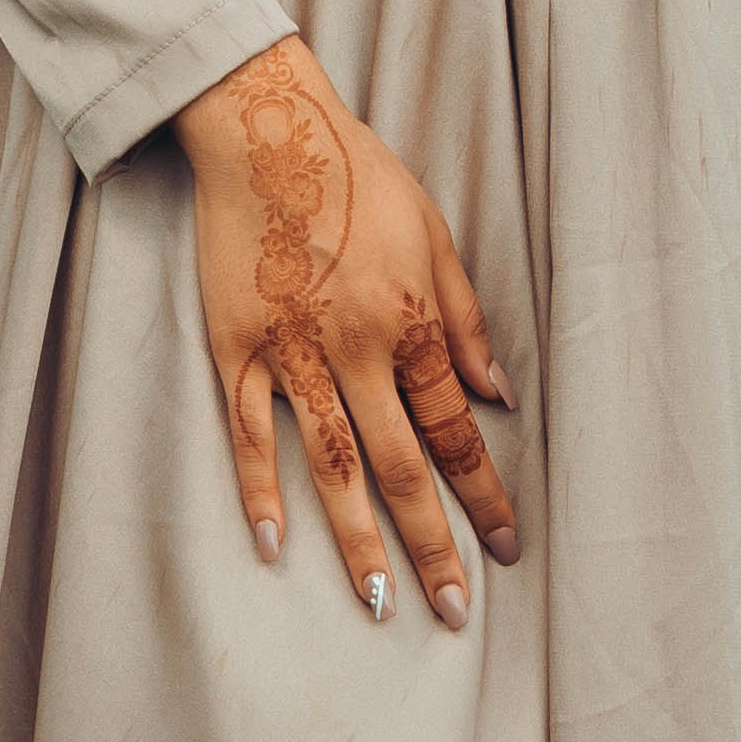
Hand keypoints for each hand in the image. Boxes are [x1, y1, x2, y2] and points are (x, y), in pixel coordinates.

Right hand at [176, 36, 520, 632]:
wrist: (265, 129)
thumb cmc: (359, 176)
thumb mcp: (435, 234)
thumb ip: (466, 321)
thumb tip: (498, 397)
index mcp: (412, 322)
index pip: (457, 431)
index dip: (484, 495)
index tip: (505, 549)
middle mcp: (356, 348)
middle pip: (402, 468)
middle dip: (434, 545)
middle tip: (454, 611)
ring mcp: (291, 353)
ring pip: (333, 467)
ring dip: (357, 543)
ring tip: (382, 604)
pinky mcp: (236, 347)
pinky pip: (251, 432)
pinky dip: (260, 491)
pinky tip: (274, 545)